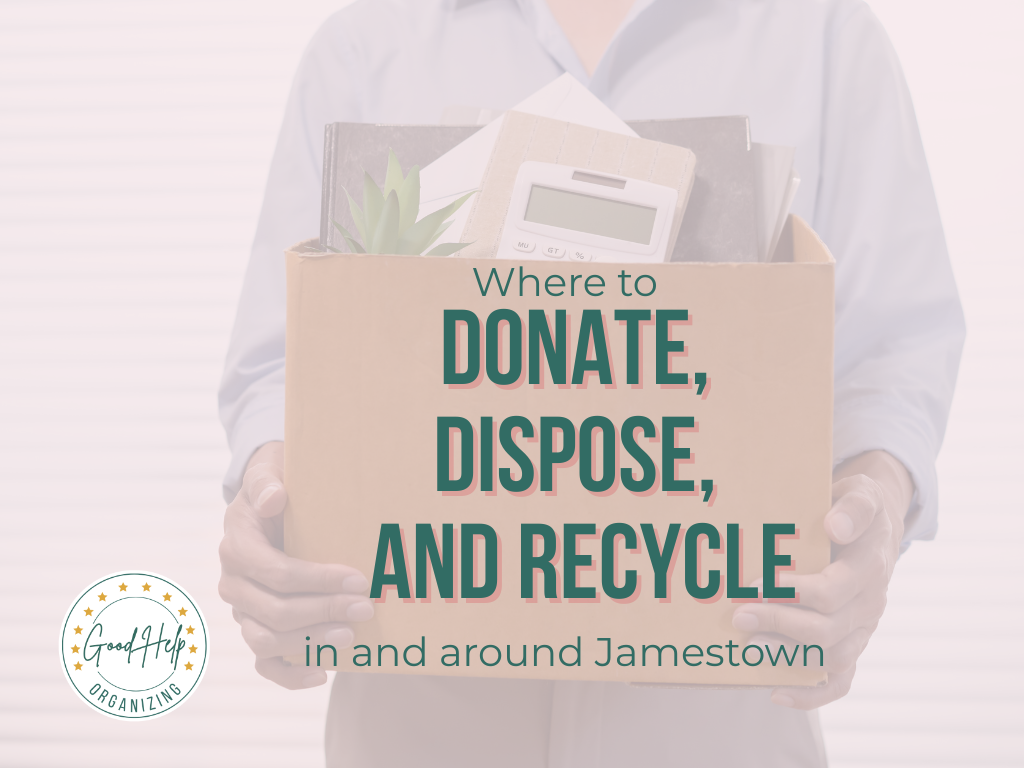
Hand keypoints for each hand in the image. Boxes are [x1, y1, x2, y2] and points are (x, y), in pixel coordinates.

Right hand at [218, 441, 373, 688]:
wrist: (268, 503)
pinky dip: (290, 674)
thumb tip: (276, 499)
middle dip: (324, 611)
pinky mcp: (255, 627)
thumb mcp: (268, 472)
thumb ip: (266, 482)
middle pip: (275, 611)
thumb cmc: (275, 486)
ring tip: (350, 637)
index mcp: (237, 546)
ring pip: (267, 640)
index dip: (318, 581)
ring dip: (310, 643)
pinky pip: (265, 662)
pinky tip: (322, 674)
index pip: (277, 573)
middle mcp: (234, 582)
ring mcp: (242, 609)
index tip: (358, 580)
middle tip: (365, 608)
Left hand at [731, 450, 912, 708]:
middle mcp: (870, 603)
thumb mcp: (861, 493)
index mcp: (870, 568)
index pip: (832, 592)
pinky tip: (776, 691)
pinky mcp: (853, 644)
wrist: (876, 528)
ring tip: (747, 644)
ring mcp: (862, 628)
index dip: (793, 593)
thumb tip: (836, 527)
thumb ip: (854, 507)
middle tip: (738, 614)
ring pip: (830, 658)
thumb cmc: (855, 508)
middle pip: (826, 629)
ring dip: (786, 655)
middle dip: (778, 623)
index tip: (756, 585)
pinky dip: (811, 694)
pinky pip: (840, 681)